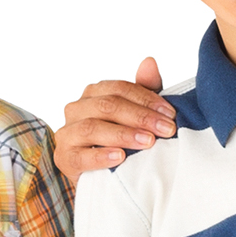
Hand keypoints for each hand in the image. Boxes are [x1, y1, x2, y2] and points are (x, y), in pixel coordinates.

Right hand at [57, 59, 176, 175]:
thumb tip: (150, 61)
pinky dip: (100, 156)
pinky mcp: (64, 158)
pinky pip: (80, 156)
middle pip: (107, 106)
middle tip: (166, 129)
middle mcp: (76, 109)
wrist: (105, 175)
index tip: (170, 114)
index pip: (119, 89)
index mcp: (94, 94)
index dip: (147, 99)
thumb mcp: (138, 114)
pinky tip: (120, 157)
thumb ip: (145, 90)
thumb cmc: (124, 139)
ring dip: (123, 134)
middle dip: (140, 117)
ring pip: (92, 128)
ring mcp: (67, 133)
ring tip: (148, 142)